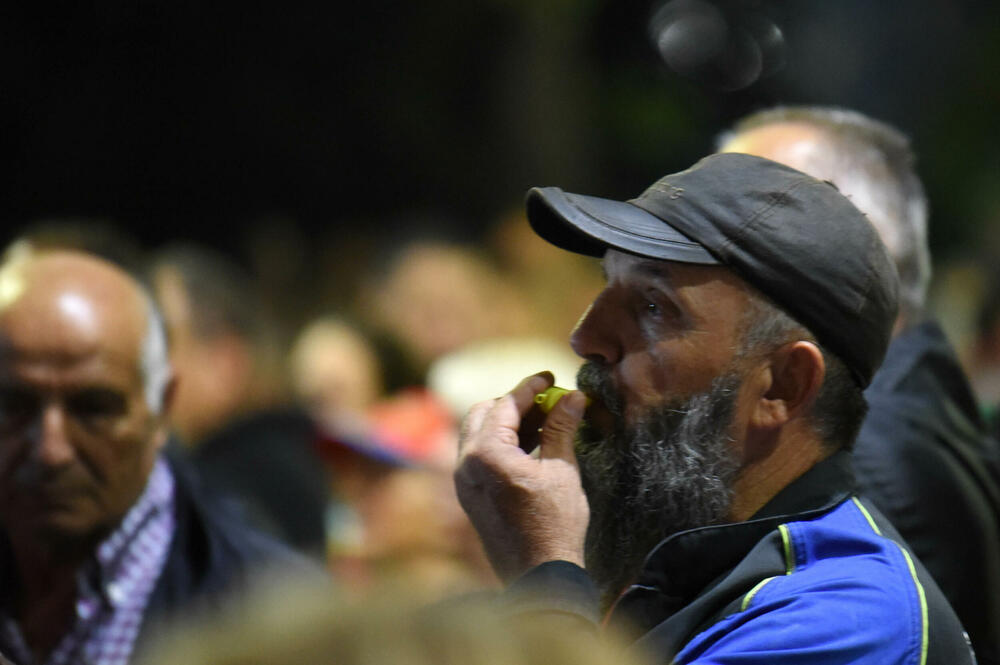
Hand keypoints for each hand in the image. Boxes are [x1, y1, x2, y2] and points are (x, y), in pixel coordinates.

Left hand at [454, 372, 589, 583]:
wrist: (539, 576)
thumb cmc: (554, 525)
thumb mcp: (562, 470)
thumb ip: (561, 428)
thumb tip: (572, 396)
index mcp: (487, 453)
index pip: (506, 404)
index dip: (529, 387)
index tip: (549, 377)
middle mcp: (466, 464)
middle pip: (482, 413)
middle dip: (512, 403)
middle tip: (544, 401)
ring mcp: (463, 482)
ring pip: (476, 434)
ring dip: (504, 423)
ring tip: (542, 424)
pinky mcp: (468, 497)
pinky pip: (477, 457)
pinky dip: (498, 445)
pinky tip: (528, 448)